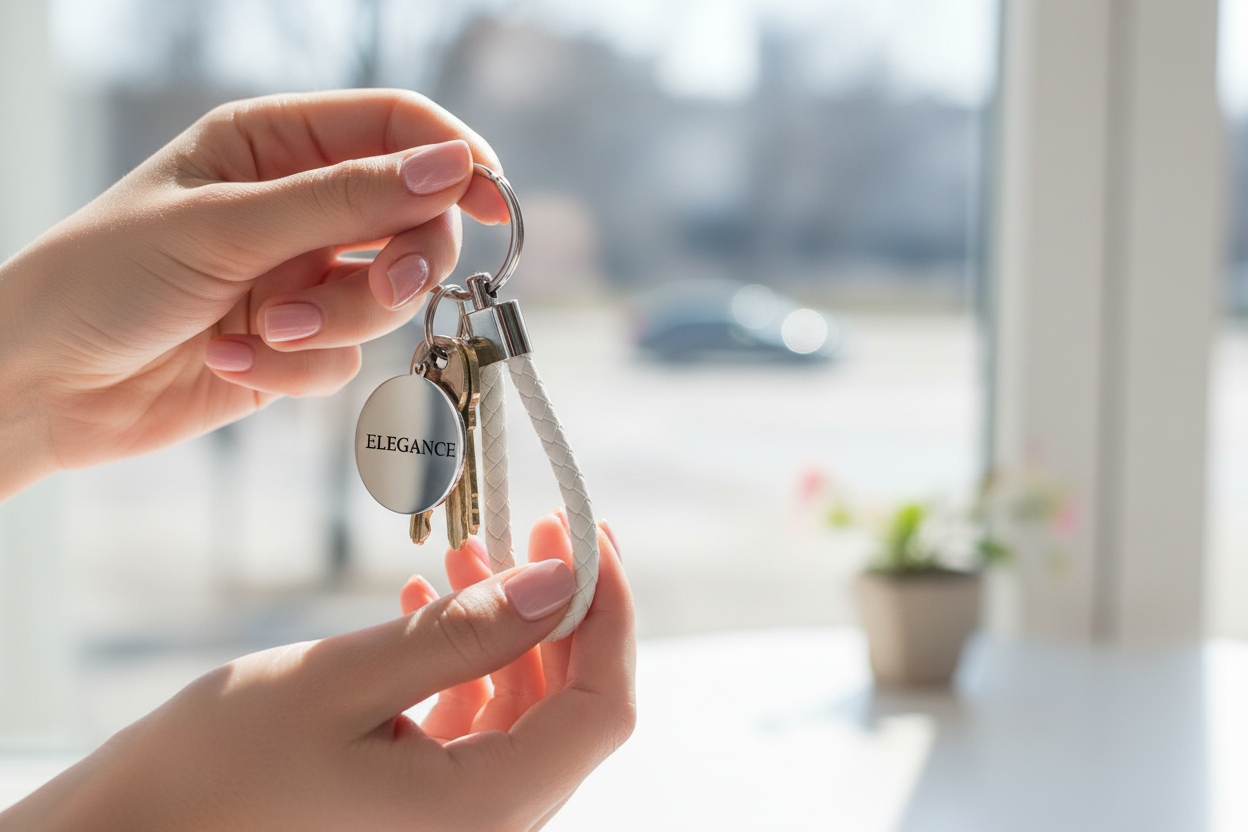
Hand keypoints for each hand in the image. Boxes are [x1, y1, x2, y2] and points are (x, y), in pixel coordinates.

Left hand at [0, 89, 509, 499]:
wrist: (40, 384)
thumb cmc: (104, 276)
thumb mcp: (226, 226)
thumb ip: (345, 200)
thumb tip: (453, 167)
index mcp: (274, 143)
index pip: (396, 128)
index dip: (454, 158)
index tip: (495, 199)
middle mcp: (297, 204)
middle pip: (413, 219)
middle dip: (402, 262)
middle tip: (389, 286)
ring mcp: (301, 275)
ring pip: (387, 297)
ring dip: (337, 322)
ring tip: (268, 330)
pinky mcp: (296, 343)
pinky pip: (347, 357)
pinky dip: (299, 366)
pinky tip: (230, 359)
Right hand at [1, 514, 633, 830]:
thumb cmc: (211, 773)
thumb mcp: (342, 683)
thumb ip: (463, 633)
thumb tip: (563, 578)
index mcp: (482, 812)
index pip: (602, 710)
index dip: (611, 614)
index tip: (590, 533)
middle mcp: (482, 829)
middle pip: (569, 709)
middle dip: (561, 609)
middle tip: (538, 525)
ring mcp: (449, 823)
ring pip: (520, 712)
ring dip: (506, 628)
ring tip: (469, 552)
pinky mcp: (413, 807)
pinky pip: (469, 727)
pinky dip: (461, 663)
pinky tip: (424, 602)